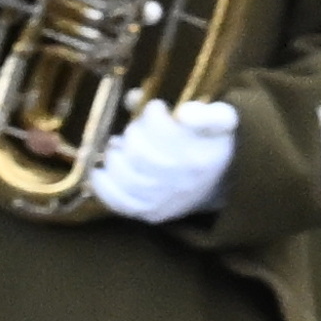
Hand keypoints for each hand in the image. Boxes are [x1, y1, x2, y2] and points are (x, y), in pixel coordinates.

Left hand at [92, 94, 238, 223]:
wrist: (218, 185)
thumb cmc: (210, 145)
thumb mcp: (221, 123)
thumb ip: (207, 113)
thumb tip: (184, 113)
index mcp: (199, 156)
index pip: (165, 131)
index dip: (153, 113)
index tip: (156, 108)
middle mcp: (181, 181)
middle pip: (140, 154)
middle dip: (133, 134)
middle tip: (135, 129)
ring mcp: (165, 200)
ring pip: (127, 178)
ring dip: (115, 157)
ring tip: (117, 146)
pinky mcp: (150, 213)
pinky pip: (120, 203)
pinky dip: (104, 186)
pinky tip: (99, 171)